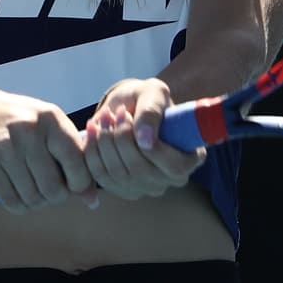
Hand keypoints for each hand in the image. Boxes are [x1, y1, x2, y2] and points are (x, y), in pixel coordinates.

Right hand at [0, 91, 97, 213]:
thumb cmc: (23, 124)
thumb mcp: (51, 129)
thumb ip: (74, 159)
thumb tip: (93, 201)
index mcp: (51, 119)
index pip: (76, 162)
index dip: (80, 184)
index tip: (72, 186)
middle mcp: (29, 130)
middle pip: (53, 188)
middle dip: (55, 197)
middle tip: (50, 192)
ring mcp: (5, 145)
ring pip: (31, 197)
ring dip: (35, 203)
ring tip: (34, 192)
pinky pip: (9, 200)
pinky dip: (18, 206)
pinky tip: (18, 196)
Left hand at [83, 77, 206, 200]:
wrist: (130, 106)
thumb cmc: (148, 98)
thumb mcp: (155, 93)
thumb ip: (152, 112)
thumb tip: (145, 140)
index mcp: (190, 158)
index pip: (173, 166)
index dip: (150, 146)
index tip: (126, 115)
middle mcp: (170, 179)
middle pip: (140, 171)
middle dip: (120, 139)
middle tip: (111, 113)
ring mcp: (145, 187)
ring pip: (117, 174)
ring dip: (103, 143)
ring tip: (103, 118)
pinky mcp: (121, 188)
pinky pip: (100, 177)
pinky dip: (91, 152)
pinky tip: (92, 131)